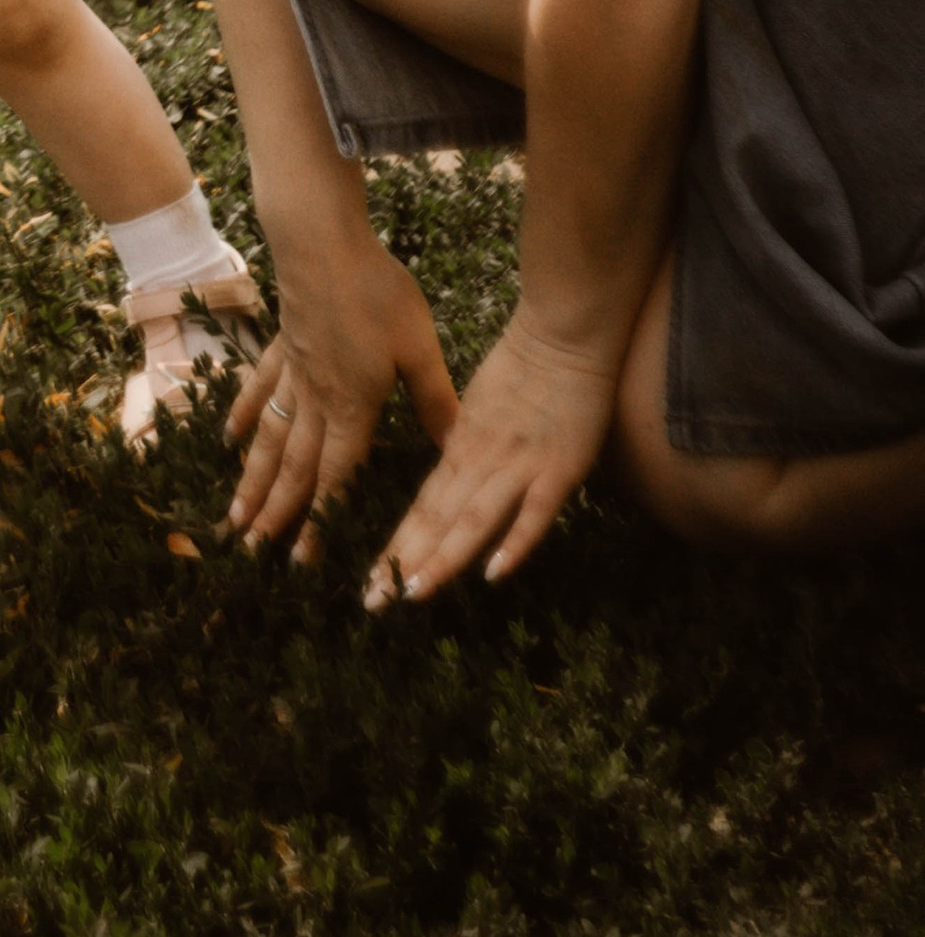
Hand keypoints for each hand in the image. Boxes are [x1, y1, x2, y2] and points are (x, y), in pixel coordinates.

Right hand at [226, 227, 459, 565]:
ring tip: (234, 520)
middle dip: (276, 516)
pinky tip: (229, 441)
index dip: (321, 522)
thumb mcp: (418, 347)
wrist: (322, 242)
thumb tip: (458, 449)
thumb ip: (433, 400)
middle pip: (294, 468)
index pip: (336, 478)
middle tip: (253, 556)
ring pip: (269, 440)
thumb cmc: (376, 292)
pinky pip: (258, 392)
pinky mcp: (281, 347)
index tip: (302, 563)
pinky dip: (242, 419)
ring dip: (252, 483)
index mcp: (352, 407)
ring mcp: (292, 374)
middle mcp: (315, 401)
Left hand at [361, 313, 617, 607]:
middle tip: (373, 604)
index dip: (399, 544)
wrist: (563, 332)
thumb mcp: (481, 406)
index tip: (373, 580)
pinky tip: (492, 574)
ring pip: (473, 520)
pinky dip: (513, 542)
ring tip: (412, 594)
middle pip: (438, 519)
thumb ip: (466, 442)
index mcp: (462, 447)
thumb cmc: (526, 366)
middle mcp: (482, 462)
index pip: (424, 506)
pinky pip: (534, 513)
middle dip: (406, 562)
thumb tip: (449, 468)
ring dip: (443, 559)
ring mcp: (519, 467)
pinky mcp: (559, 469)